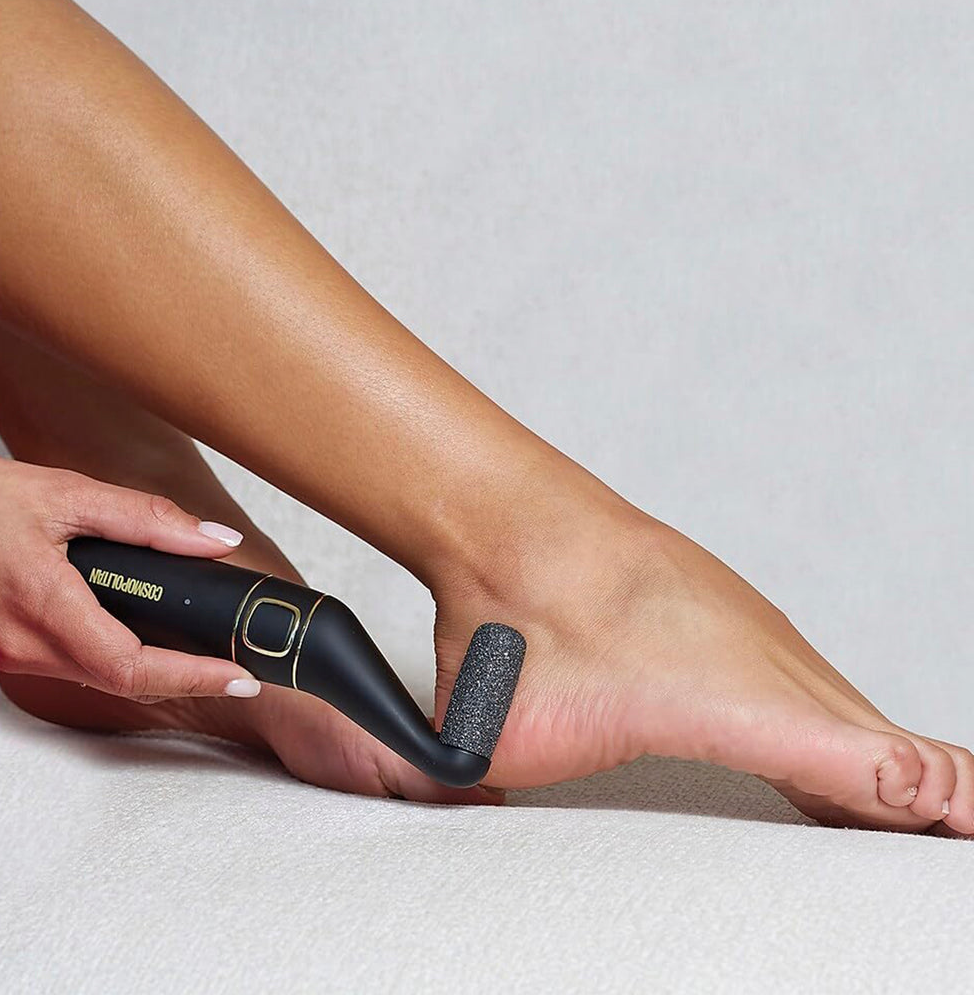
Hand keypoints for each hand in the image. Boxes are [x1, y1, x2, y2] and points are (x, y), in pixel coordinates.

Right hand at [0, 448, 261, 702]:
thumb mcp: (70, 495)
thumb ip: (149, 520)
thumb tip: (213, 540)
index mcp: (43, 603)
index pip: (131, 665)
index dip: (192, 676)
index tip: (237, 677)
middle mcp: (27, 643)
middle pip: (123, 682)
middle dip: (187, 680)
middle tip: (237, 670)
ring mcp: (15, 652)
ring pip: (101, 680)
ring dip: (156, 675)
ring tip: (207, 660)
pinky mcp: (12, 649)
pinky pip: (78, 668)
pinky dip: (122, 662)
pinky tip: (151, 645)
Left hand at [430, 468, 973, 832]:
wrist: (513, 523)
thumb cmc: (517, 626)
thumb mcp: (504, 743)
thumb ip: (483, 795)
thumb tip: (452, 813)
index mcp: (746, 709)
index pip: (882, 772)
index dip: (942, 807)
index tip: (966, 826)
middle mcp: (771, 665)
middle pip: (891, 756)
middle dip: (926, 813)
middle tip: (938, 851)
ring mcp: (759, 634)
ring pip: (852, 719)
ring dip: (881, 780)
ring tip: (909, 830)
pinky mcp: (736, 617)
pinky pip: (814, 688)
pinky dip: (842, 735)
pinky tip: (836, 770)